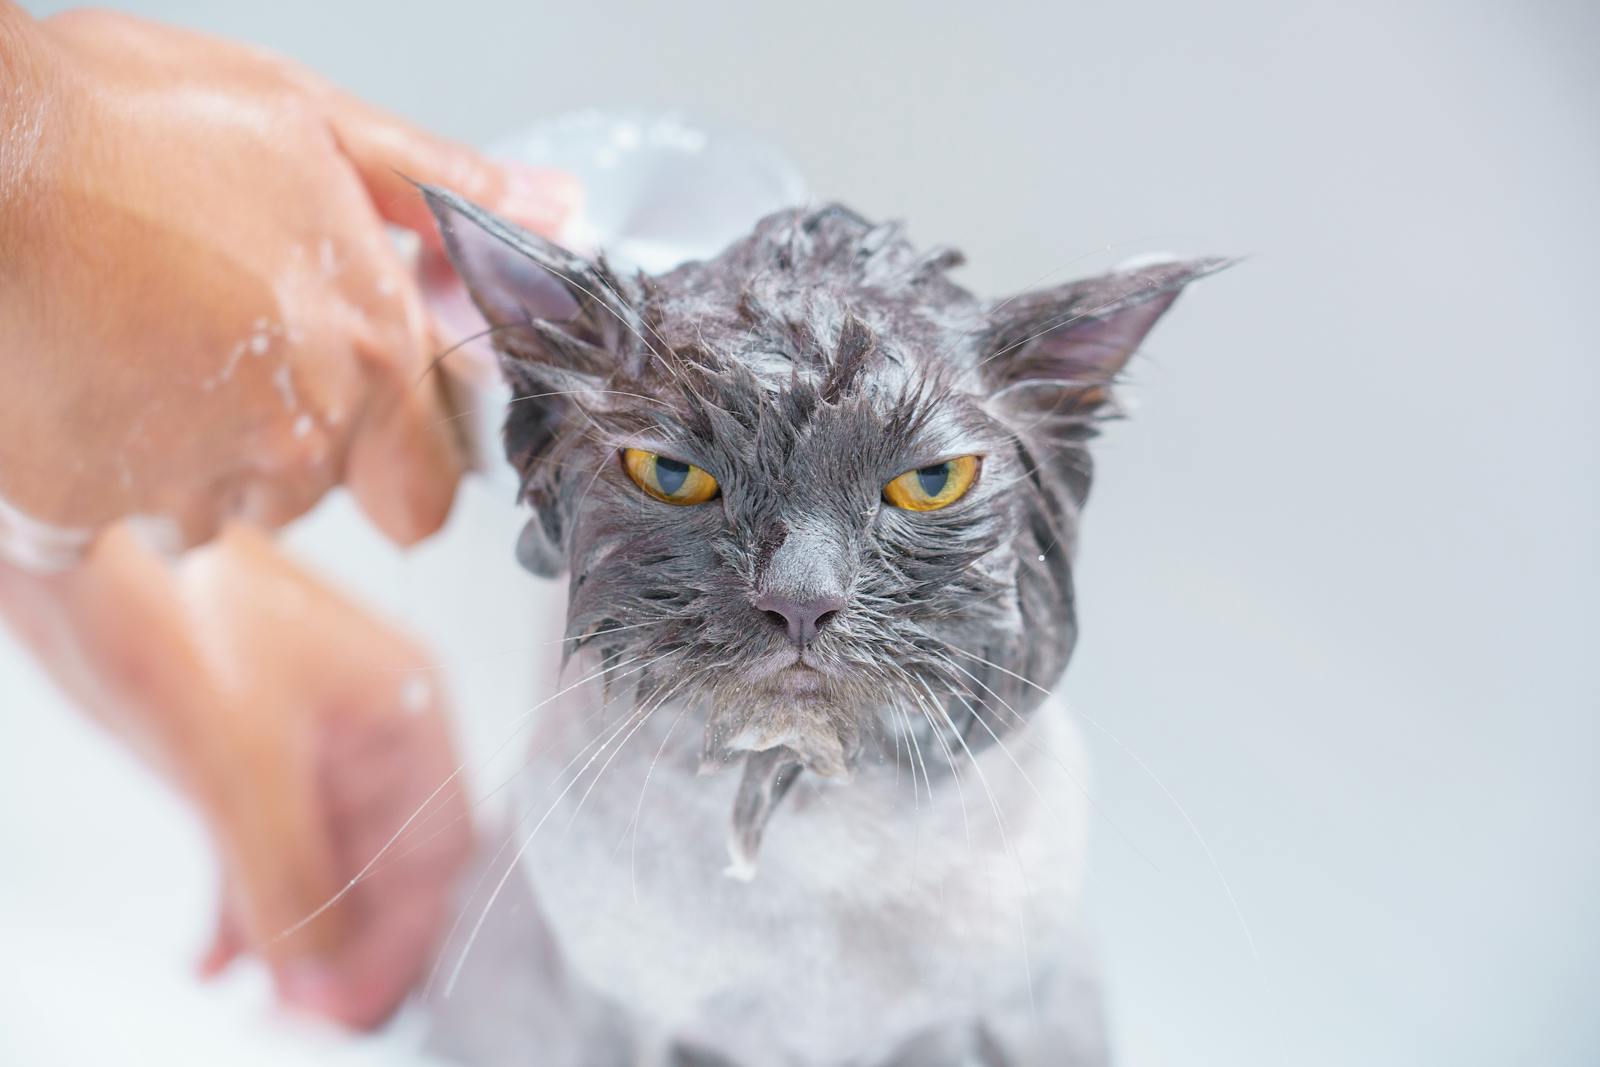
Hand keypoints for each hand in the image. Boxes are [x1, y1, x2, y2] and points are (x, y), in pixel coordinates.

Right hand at [0, 6, 575, 563]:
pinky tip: (76, 385)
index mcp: (369, 363)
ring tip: (143, 349)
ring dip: (195, 458)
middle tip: (229, 338)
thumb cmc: (128, 123)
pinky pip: (103, 518)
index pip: (427, 494)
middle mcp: (292, 444)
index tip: (367, 416)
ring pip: (215, 511)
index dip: (403, 459)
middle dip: (292, 437)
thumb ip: (440, 189)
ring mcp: (180, 484)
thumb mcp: (312, 121)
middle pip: (319, 494)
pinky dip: (93, 471)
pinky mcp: (71, 506)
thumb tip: (554, 212)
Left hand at [0, 523, 474, 1026]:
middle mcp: (368, 730)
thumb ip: (289, 874)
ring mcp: (308, 746)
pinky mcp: (250, 757)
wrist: (71, 535)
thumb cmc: (162, 598)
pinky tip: (216, 959)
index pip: (440, 850)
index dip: (404, 939)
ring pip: (330, 869)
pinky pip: (270, 852)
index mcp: (403, 707)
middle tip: (308, 1022)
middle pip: (390, 869)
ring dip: (301, 944)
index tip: (348, 1008)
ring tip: (265, 1005)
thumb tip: (320, 973)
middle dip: (352, 954)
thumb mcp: (237, 756)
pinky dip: (249, 912)